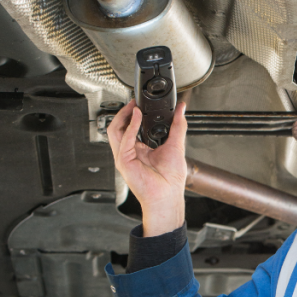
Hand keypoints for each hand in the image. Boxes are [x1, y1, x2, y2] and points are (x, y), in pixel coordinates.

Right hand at [107, 99, 187, 235]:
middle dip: (125, 112)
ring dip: (123, 116)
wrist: (167, 196)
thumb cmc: (170, 180)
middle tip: (135, 101)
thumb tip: (181, 110)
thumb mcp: (176, 145)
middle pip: (119, 127)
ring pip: (115, 130)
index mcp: (141, 150)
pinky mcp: (124, 161)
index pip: (131, 128)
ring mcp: (125, 157)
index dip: (134, 114)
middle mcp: (131, 152)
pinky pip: (123, 139)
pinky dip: (130, 125)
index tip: (141, 103)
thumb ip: (178, 125)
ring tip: (134, 106)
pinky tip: (137, 116)